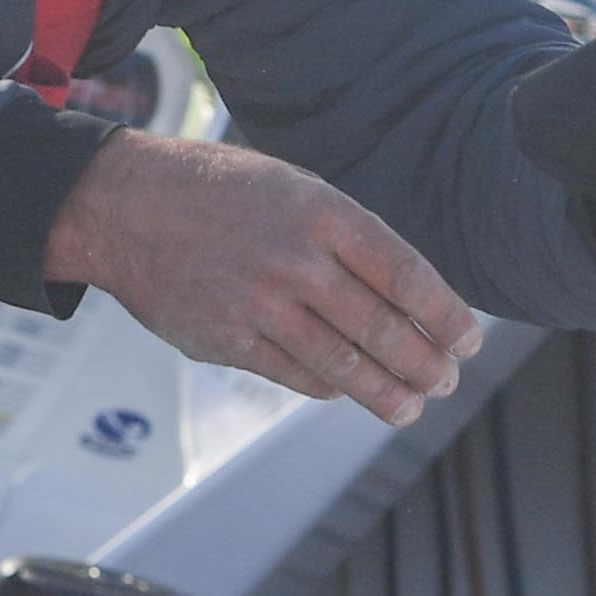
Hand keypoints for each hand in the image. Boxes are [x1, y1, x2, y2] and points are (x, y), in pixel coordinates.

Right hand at [49, 130, 484, 423]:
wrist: (126, 204)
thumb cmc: (223, 193)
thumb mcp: (294, 190)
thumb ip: (347, 239)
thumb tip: (407, 298)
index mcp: (323, 213)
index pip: (406, 275)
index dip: (446, 315)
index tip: (469, 340)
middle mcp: (297, 260)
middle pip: (383, 328)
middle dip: (425, 363)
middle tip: (446, 381)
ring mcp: (261, 304)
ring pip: (344, 364)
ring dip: (387, 392)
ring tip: (412, 405)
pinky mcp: (228, 340)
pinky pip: (296, 374)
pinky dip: (329, 386)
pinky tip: (347, 389)